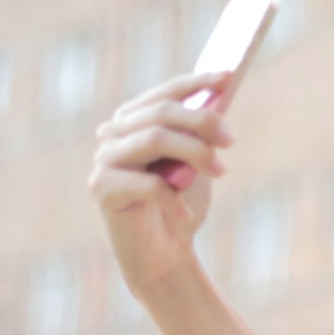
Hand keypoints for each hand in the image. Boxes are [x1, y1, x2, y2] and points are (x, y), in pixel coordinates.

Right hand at [87, 71, 234, 297]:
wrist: (163, 257)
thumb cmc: (180, 207)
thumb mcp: (196, 165)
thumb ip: (200, 134)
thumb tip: (220, 98)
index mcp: (133, 121)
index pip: (164, 93)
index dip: (197, 83)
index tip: (228, 77)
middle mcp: (113, 134)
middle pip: (161, 113)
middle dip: (202, 122)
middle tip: (231, 140)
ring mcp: (103, 159)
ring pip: (154, 139)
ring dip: (194, 153)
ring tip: (219, 171)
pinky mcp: (102, 188)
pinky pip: (147, 182)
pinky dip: (173, 197)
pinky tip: (186, 213)